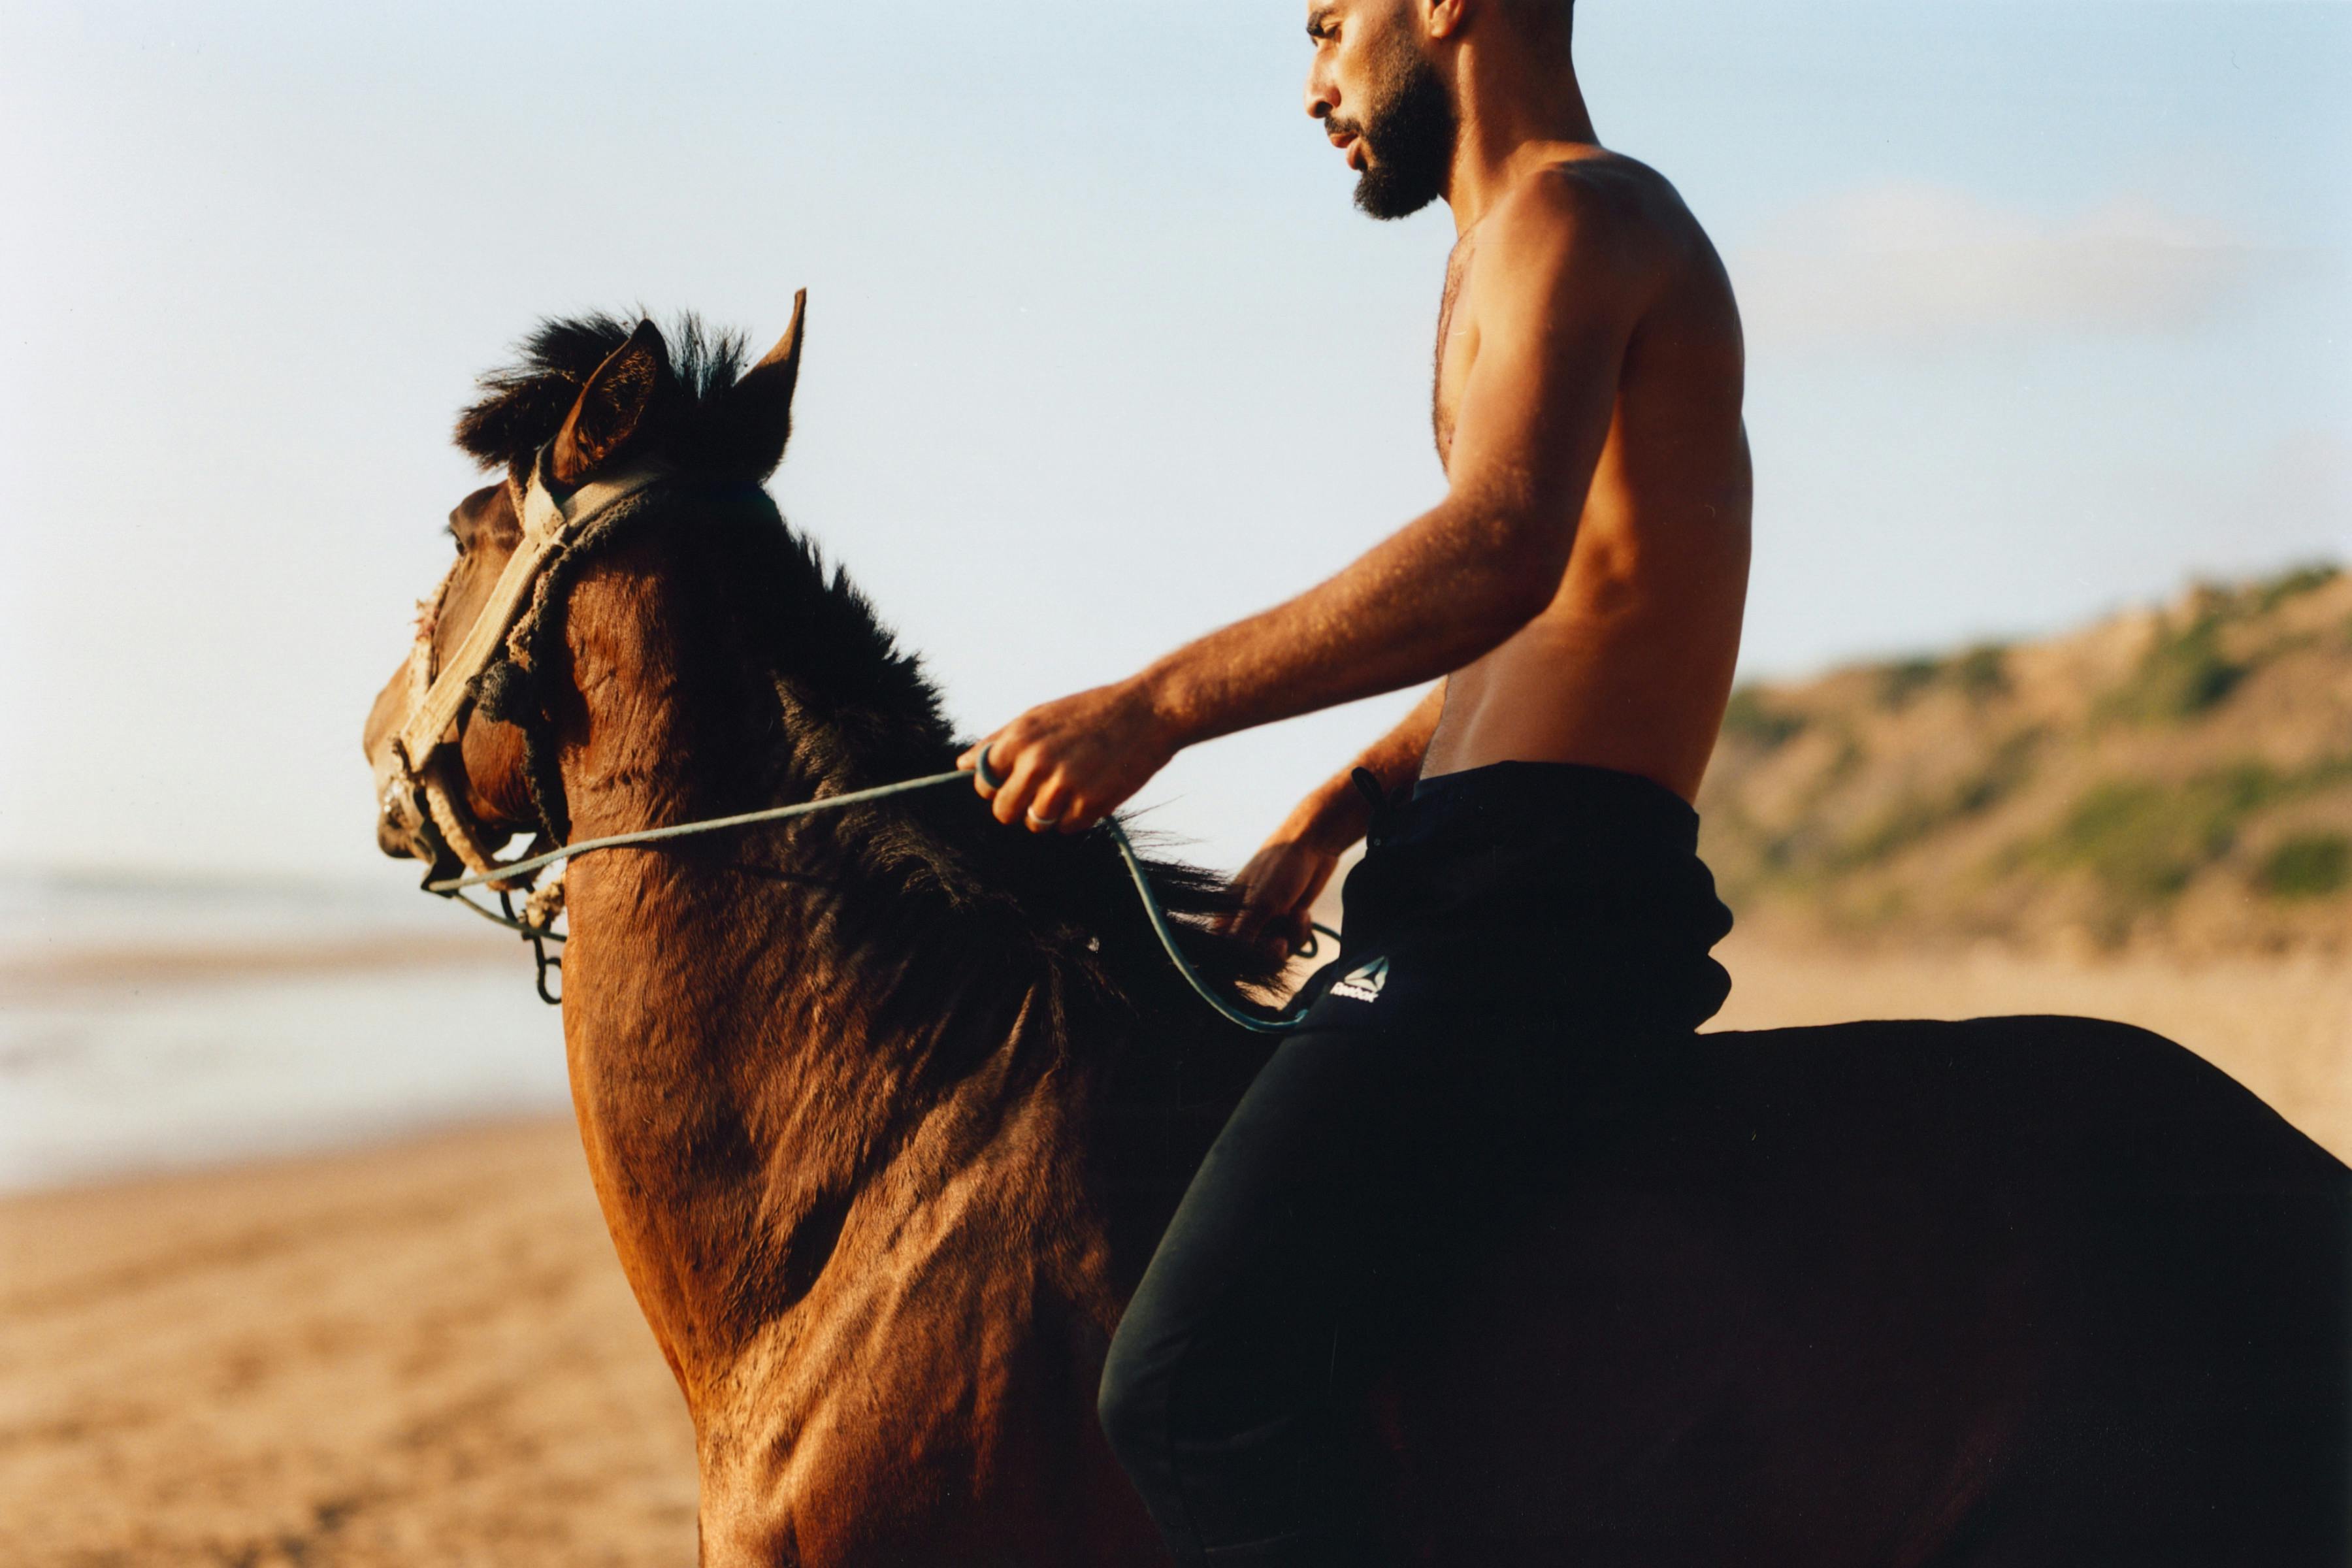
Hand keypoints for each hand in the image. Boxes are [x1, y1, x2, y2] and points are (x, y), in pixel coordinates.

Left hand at [958, 680, 1176, 833]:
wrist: (1150, 711)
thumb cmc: (1091, 711)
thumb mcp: (1039, 716)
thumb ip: (999, 741)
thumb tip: (961, 764)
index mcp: (1019, 738)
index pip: (983, 783)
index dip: (997, 787)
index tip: (1015, 781)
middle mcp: (1036, 762)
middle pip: (1003, 812)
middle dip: (1020, 806)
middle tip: (1042, 791)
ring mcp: (1064, 785)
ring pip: (1035, 824)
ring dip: (1050, 814)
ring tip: (1072, 788)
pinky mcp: (1091, 803)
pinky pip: (1067, 828)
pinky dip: (1077, 817)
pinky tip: (1092, 791)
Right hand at [1222, 834, 1344, 958]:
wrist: (1312, 846)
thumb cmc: (1279, 868)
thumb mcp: (1260, 905)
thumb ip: (1242, 936)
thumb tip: (1226, 965)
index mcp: (1226, 919)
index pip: (1225, 956)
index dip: (1241, 965)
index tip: (1258, 961)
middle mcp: (1242, 924)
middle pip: (1253, 961)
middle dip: (1271, 954)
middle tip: (1280, 943)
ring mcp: (1266, 923)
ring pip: (1276, 954)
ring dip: (1291, 938)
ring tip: (1298, 915)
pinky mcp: (1286, 922)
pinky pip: (1293, 942)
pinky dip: (1300, 931)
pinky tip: (1303, 912)